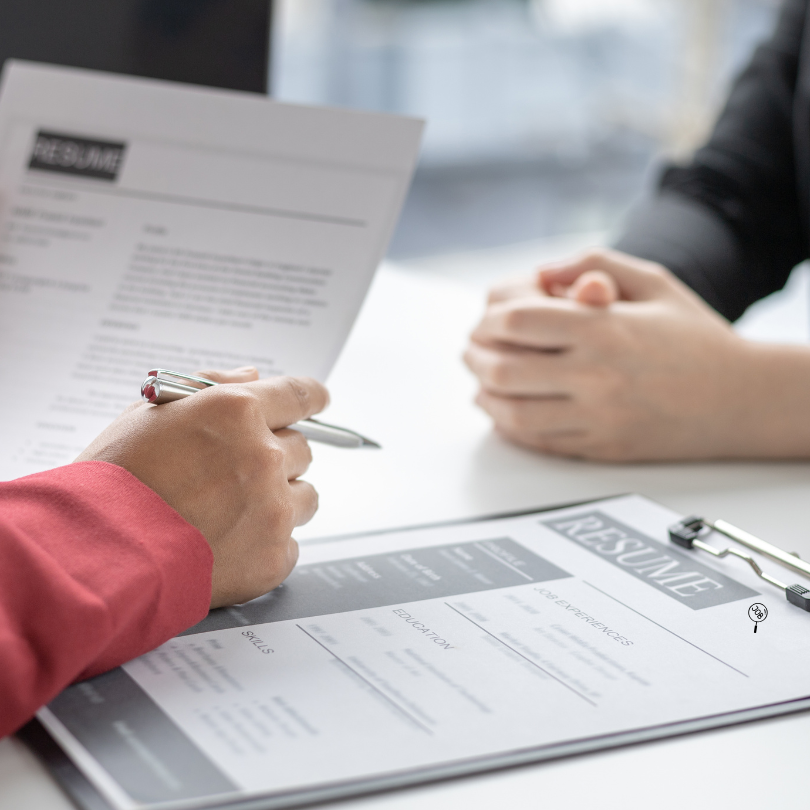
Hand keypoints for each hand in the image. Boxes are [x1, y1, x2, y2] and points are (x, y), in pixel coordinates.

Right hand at [76, 367, 328, 606]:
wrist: (98, 554)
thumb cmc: (115, 481)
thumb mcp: (151, 414)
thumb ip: (209, 386)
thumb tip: (253, 377)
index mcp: (236, 412)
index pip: (300, 395)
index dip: (312, 398)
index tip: (319, 401)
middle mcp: (263, 456)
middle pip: (302, 449)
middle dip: (277, 457)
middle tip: (238, 474)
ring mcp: (273, 509)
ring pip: (305, 497)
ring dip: (280, 500)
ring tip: (231, 514)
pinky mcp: (273, 557)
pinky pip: (290, 544)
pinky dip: (266, 544)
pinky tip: (227, 546)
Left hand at [464, 249, 809, 460]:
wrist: (743, 400)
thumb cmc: (696, 336)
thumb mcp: (654, 282)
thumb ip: (594, 263)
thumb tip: (541, 271)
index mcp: (605, 328)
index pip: (519, 321)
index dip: (491, 318)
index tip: (488, 319)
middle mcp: (597, 376)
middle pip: (505, 369)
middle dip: (477, 357)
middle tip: (471, 351)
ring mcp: (598, 418)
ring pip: (514, 413)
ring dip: (486, 396)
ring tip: (481, 383)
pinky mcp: (601, 449)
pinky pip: (538, 442)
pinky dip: (509, 427)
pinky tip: (503, 412)